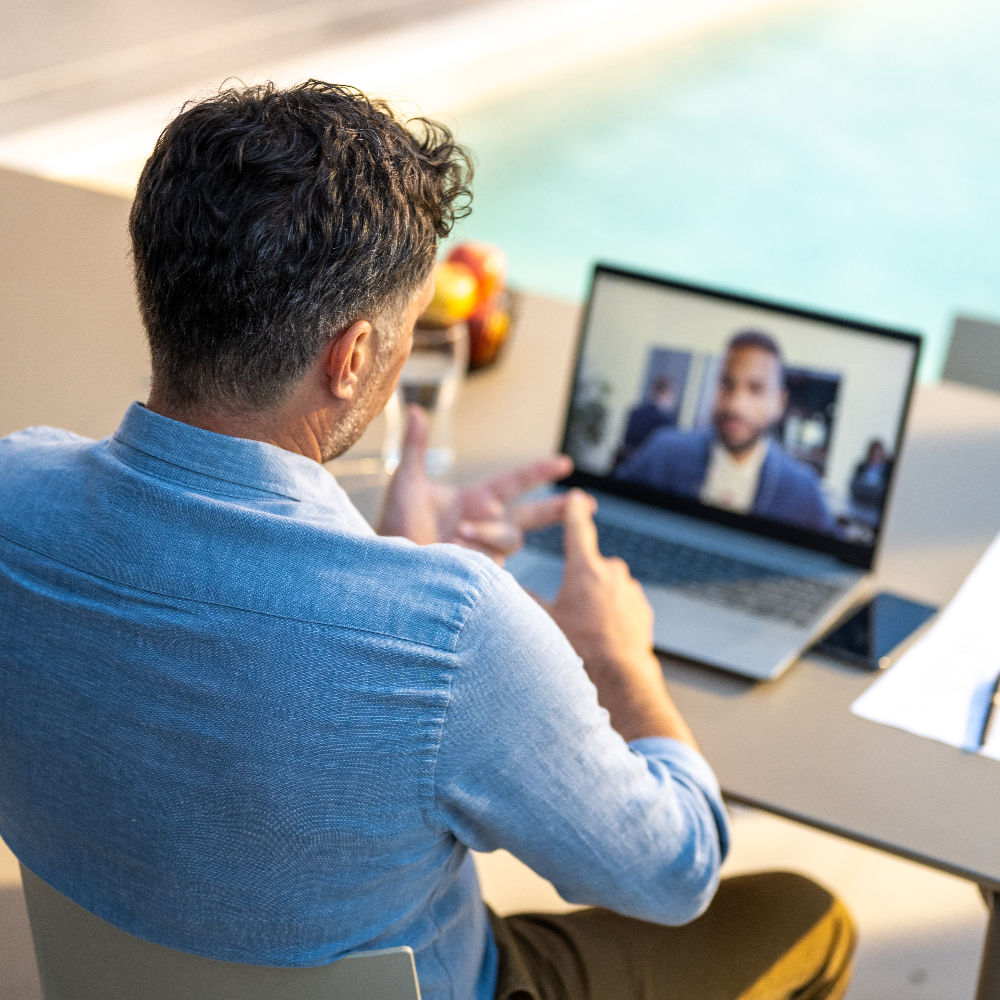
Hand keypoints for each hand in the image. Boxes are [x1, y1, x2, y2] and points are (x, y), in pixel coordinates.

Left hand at [376, 406, 573, 562]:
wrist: (387, 562)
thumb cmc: (395, 524)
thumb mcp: (406, 482)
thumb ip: (415, 447)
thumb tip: (415, 410)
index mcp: (476, 500)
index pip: (516, 482)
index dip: (540, 471)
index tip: (565, 463)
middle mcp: (487, 525)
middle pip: (533, 516)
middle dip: (558, 509)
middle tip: (585, 503)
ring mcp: (486, 551)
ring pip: (510, 539)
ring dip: (487, 533)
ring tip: (457, 534)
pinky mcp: (481, 574)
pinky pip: (493, 564)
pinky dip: (478, 556)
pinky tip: (459, 556)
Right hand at [535, 490, 697, 748]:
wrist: (621, 680)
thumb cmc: (580, 651)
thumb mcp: (544, 622)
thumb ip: (525, 600)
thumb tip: (506, 588)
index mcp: (585, 569)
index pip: (577, 528)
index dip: (573, 511)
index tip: (576, 497)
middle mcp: (612, 573)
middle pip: (590, 565)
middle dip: (580, 580)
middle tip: (568, 607)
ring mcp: (631, 591)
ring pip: (608, 586)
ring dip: (597, 599)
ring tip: (586, 628)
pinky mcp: (643, 610)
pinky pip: (623, 604)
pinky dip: (613, 614)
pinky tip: (602, 636)